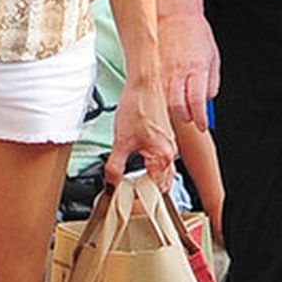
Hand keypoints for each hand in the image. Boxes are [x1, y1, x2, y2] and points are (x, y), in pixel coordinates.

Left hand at [105, 70, 176, 193]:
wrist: (146, 83)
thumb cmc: (139, 105)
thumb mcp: (121, 141)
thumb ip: (115, 166)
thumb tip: (111, 181)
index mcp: (162, 156)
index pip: (156, 190)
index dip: (140, 198)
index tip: (126, 198)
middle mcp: (170, 152)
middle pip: (161, 183)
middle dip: (144, 190)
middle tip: (127, 192)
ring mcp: (168, 145)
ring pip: (160, 171)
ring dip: (147, 177)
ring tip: (130, 179)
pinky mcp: (164, 137)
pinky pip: (159, 159)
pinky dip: (149, 165)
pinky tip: (137, 160)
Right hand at [158, 0, 220, 128]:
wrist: (172, 10)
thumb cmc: (194, 31)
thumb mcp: (212, 56)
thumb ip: (211, 82)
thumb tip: (206, 103)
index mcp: (196, 68)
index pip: (197, 102)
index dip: (200, 118)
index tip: (202, 124)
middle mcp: (177, 72)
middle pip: (177, 107)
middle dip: (183, 118)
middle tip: (187, 117)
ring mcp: (160, 71)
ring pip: (161, 103)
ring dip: (168, 111)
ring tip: (173, 110)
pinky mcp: (147, 68)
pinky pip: (150, 92)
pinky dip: (155, 100)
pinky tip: (160, 98)